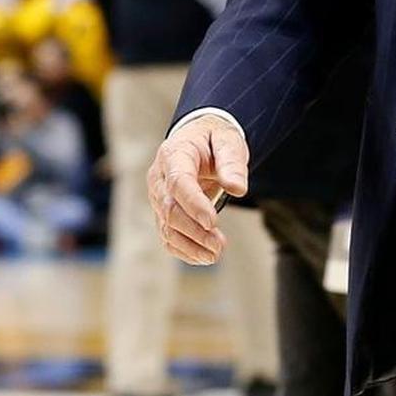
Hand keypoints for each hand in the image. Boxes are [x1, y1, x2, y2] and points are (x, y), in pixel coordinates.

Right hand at [146, 115, 248, 265]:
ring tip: (216, 254)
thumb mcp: (228, 139)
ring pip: (167, 227)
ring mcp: (157, 197)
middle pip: (170, 209)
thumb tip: (238, 189)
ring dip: (191, 245)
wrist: (198, 139)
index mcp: (174, 154)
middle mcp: (159, 178)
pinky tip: (204, 257)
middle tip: (220, 245)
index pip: (178, 182)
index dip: (193, 204)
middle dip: (194, 230)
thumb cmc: (214, 138)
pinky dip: (184, 250)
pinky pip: (168, 236)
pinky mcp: (162, 212)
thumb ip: (232, 161)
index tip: (213, 222)